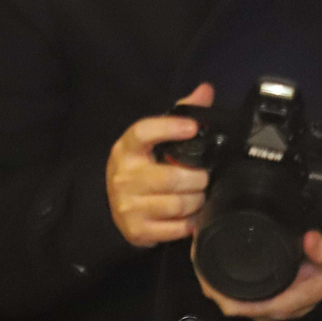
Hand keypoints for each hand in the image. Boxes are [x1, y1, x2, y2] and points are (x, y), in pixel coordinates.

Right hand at [106, 84, 214, 247]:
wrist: (115, 207)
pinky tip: (190, 216)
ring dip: (197, 201)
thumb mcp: (153, 142)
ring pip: (178, 204)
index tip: (193, 128)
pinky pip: (176, 228)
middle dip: (198, 178)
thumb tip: (206, 90)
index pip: (142, 132)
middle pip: (172, 177)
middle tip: (204, 177)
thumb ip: (179, 114)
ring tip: (198, 196)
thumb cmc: (140, 169)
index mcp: (126, 149)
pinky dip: (190, 223)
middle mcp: (123, 176)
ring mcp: (128, 205)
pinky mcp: (137, 230)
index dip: (168, 128)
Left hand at [195, 230, 321, 319]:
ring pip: (232, 300)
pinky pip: (236, 295)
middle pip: (233, 305)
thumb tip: (311, 239)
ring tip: (200, 260)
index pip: (248, 307)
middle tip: (198, 260)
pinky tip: (210, 267)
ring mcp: (266, 305)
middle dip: (213, 286)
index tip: (208, 278)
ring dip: (214, 283)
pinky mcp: (261, 297)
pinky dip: (221, 282)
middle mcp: (273, 309)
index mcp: (287, 303)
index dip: (225, 296)